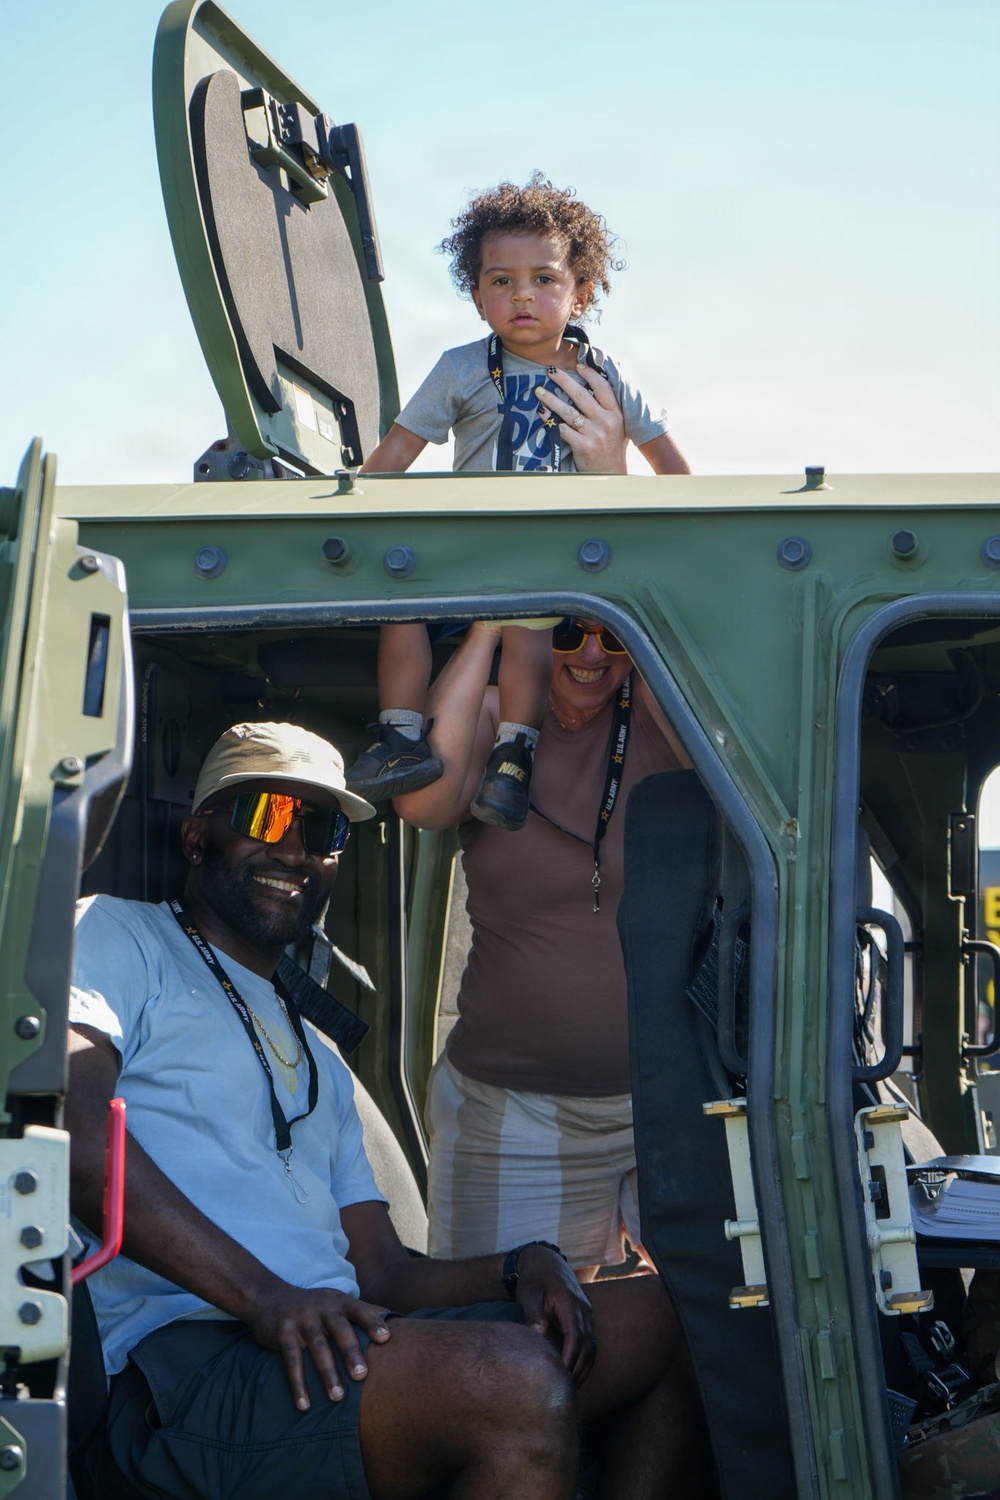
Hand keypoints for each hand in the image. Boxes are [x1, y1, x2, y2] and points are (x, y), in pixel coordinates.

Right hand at [247, 1283, 392, 1410]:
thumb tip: (397, 1320)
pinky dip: (298, 1384)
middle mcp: (323, 1308)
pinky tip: (304, 1405)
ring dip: (327, 1373)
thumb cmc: (314, 1307)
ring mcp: (302, 1319)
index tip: (386, 1339)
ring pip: (317, 1347)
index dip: (373, 1322)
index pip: (360, 1310)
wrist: (269, 1297)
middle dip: (351, 1352)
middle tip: (362, 1376)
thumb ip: (363, 1311)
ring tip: (338, 1397)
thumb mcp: (336, 1302)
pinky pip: (292, 1361)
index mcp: (340, 1302)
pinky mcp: (283, 1333)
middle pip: (340, 1330)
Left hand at [514, 1244, 596, 1385]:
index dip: (570, 1358)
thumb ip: (534, 1314)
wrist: (545, 1261)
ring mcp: (587, 1313)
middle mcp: (584, 1310)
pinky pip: (590, 1343)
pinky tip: (574, 1372)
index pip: (576, 1337)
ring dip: (584, 1368)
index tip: (561, 1375)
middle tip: (564, 1389)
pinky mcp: (585, 1318)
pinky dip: (585, 1360)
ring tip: (570, 1387)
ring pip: (592, 1347)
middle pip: (588, 1346)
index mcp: (571, 1303)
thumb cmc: (534, 1278)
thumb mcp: (528, 1293)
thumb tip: (539, 1335)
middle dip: (578, 1369)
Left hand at [535, 365, 627, 473]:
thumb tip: (595, 388)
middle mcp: (606, 421)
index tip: (577, 366)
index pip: (602, 387)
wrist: (611, 474)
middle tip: (551, 371)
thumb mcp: (619, 426)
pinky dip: (552, 422)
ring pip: (568, 411)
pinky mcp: (583, 446)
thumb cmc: (613, 449)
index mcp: (616, 414)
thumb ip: (609, 409)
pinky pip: (563, 430)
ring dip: (551, 400)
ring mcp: (594, 434)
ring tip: (539, 392)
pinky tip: (543, 415)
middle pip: (581, 395)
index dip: (589, 374)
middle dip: (564, 380)